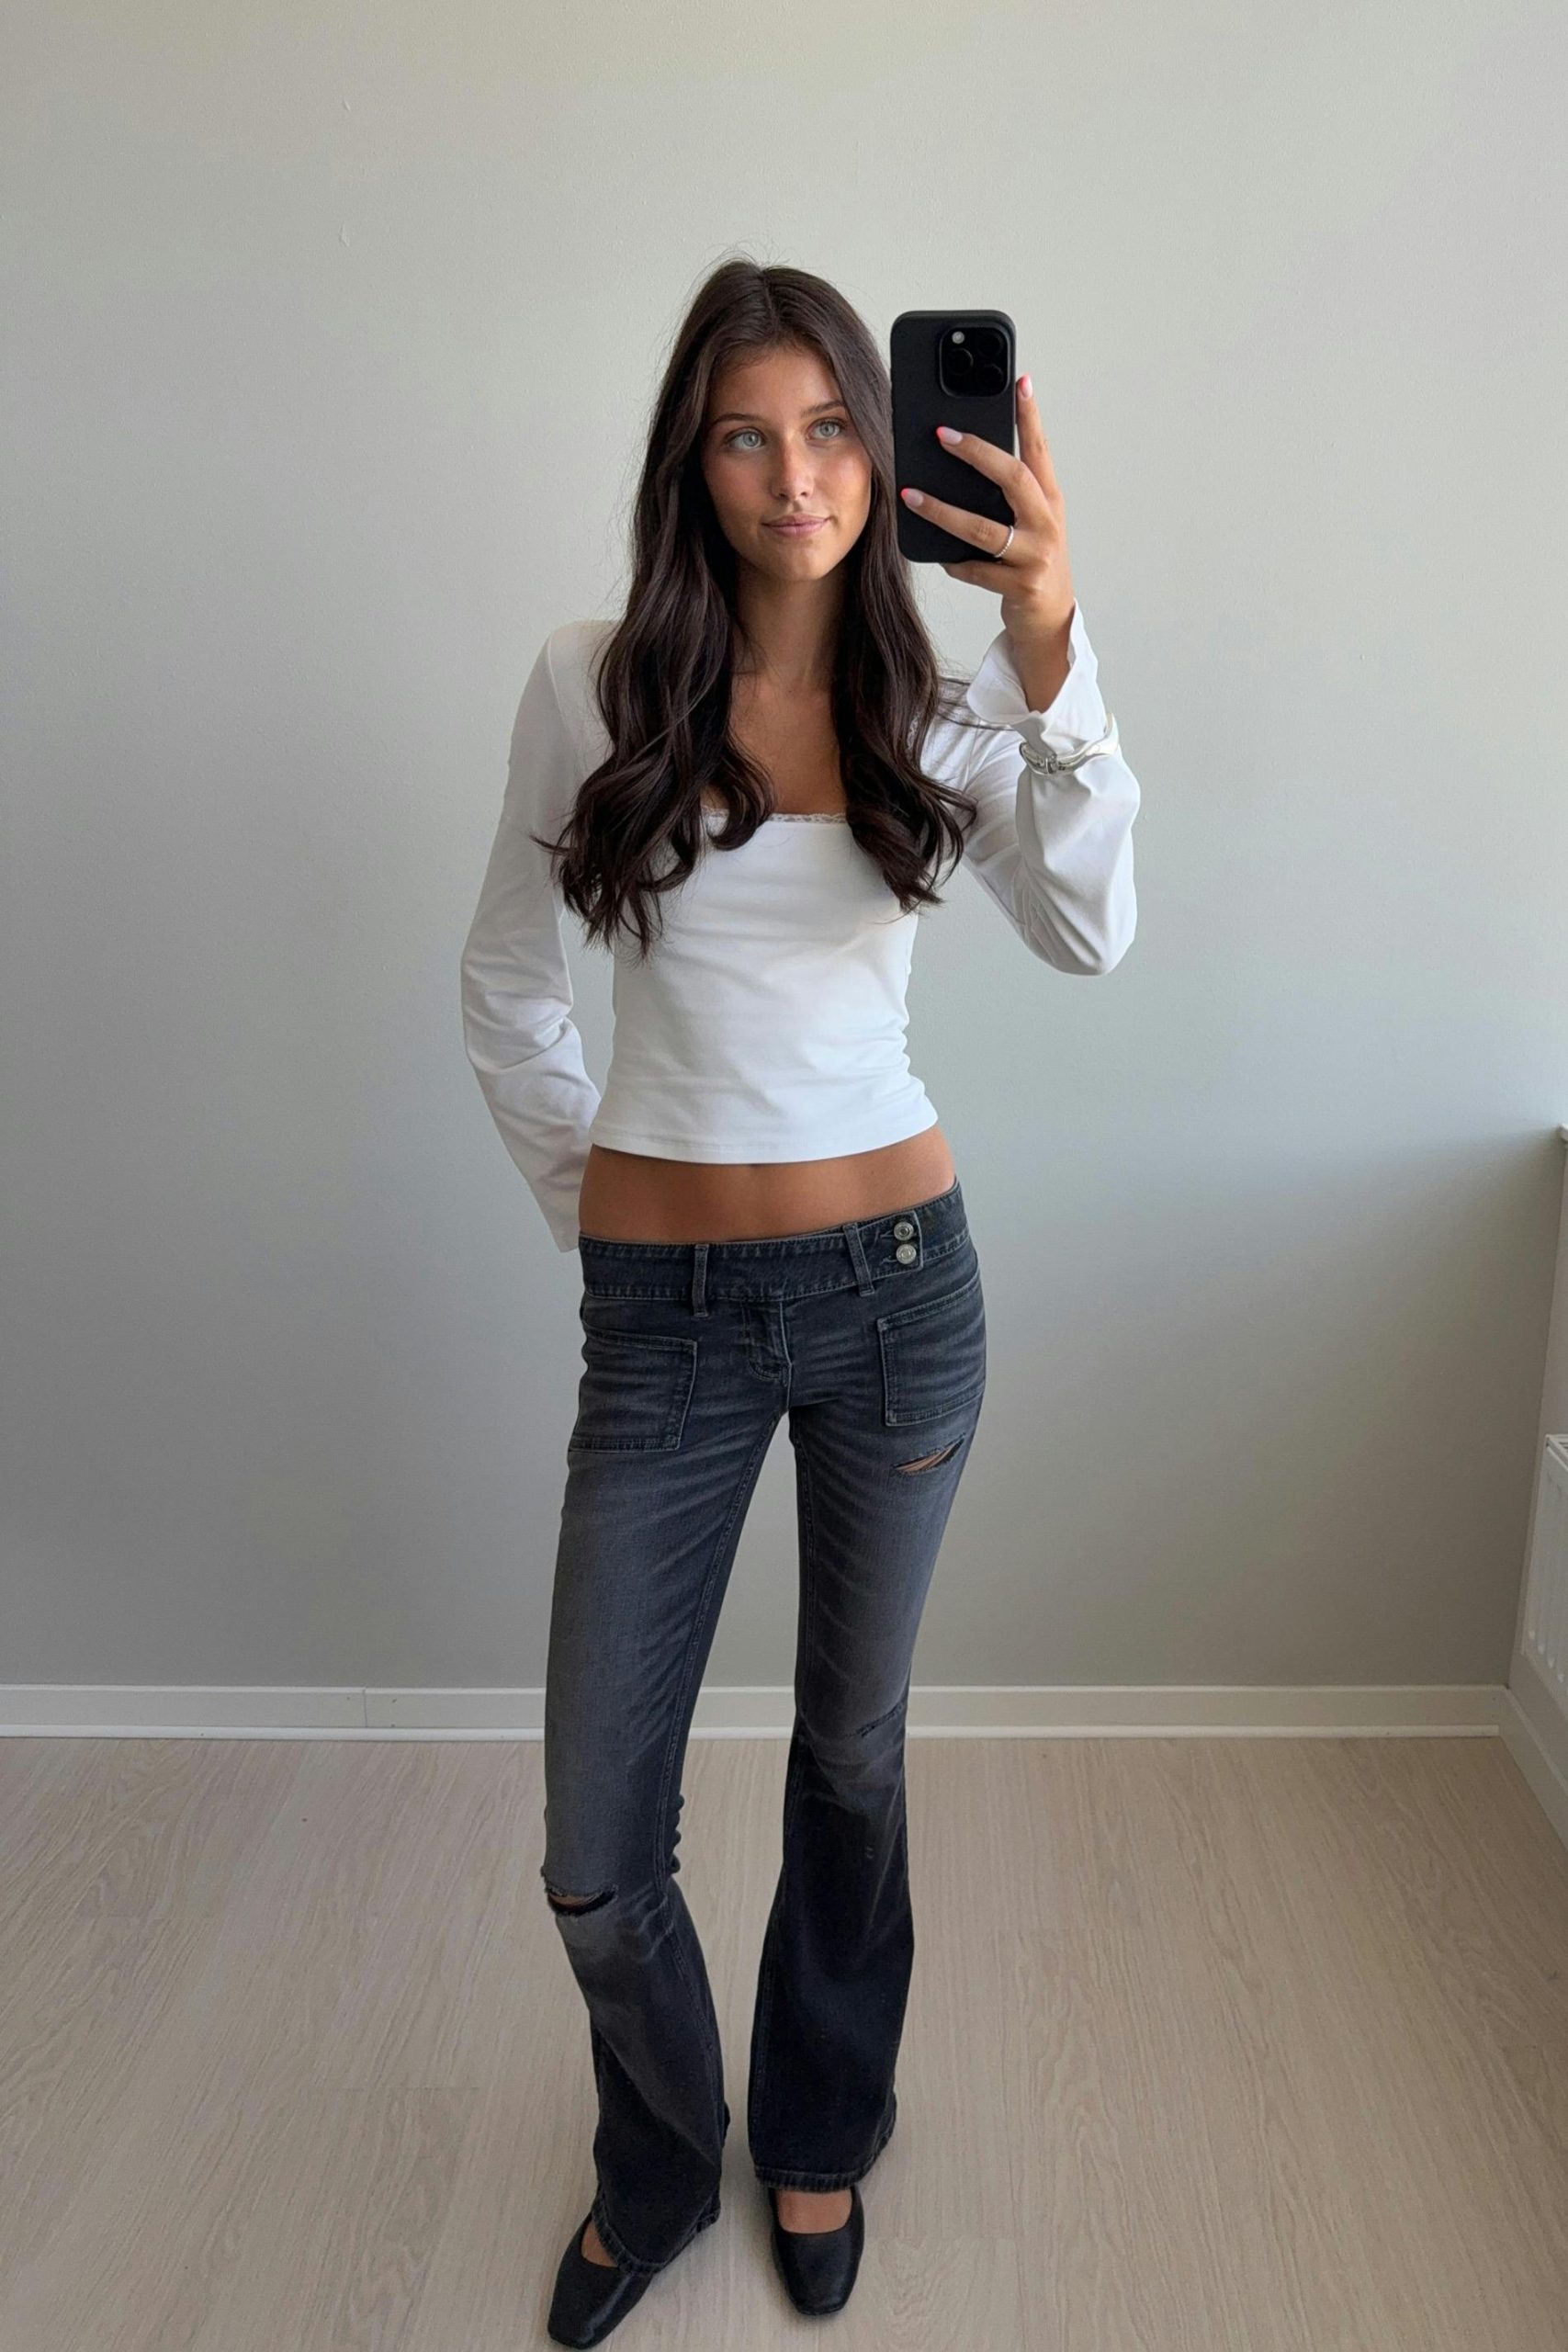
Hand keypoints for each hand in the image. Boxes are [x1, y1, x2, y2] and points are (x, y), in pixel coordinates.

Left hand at [899, 372, 1075, 656]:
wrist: (1050, 618)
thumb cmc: (1031, 559)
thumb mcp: (1029, 520)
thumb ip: (1008, 492)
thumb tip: (961, 454)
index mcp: (1049, 500)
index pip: (1039, 449)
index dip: (1030, 415)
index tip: (1018, 381)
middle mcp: (1046, 523)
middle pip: (1012, 478)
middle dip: (975, 453)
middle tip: (940, 433)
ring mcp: (1035, 556)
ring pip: (982, 529)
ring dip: (942, 511)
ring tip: (911, 494)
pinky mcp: (1019, 587)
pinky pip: (974, 569)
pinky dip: (953, 561)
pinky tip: (937, 554)